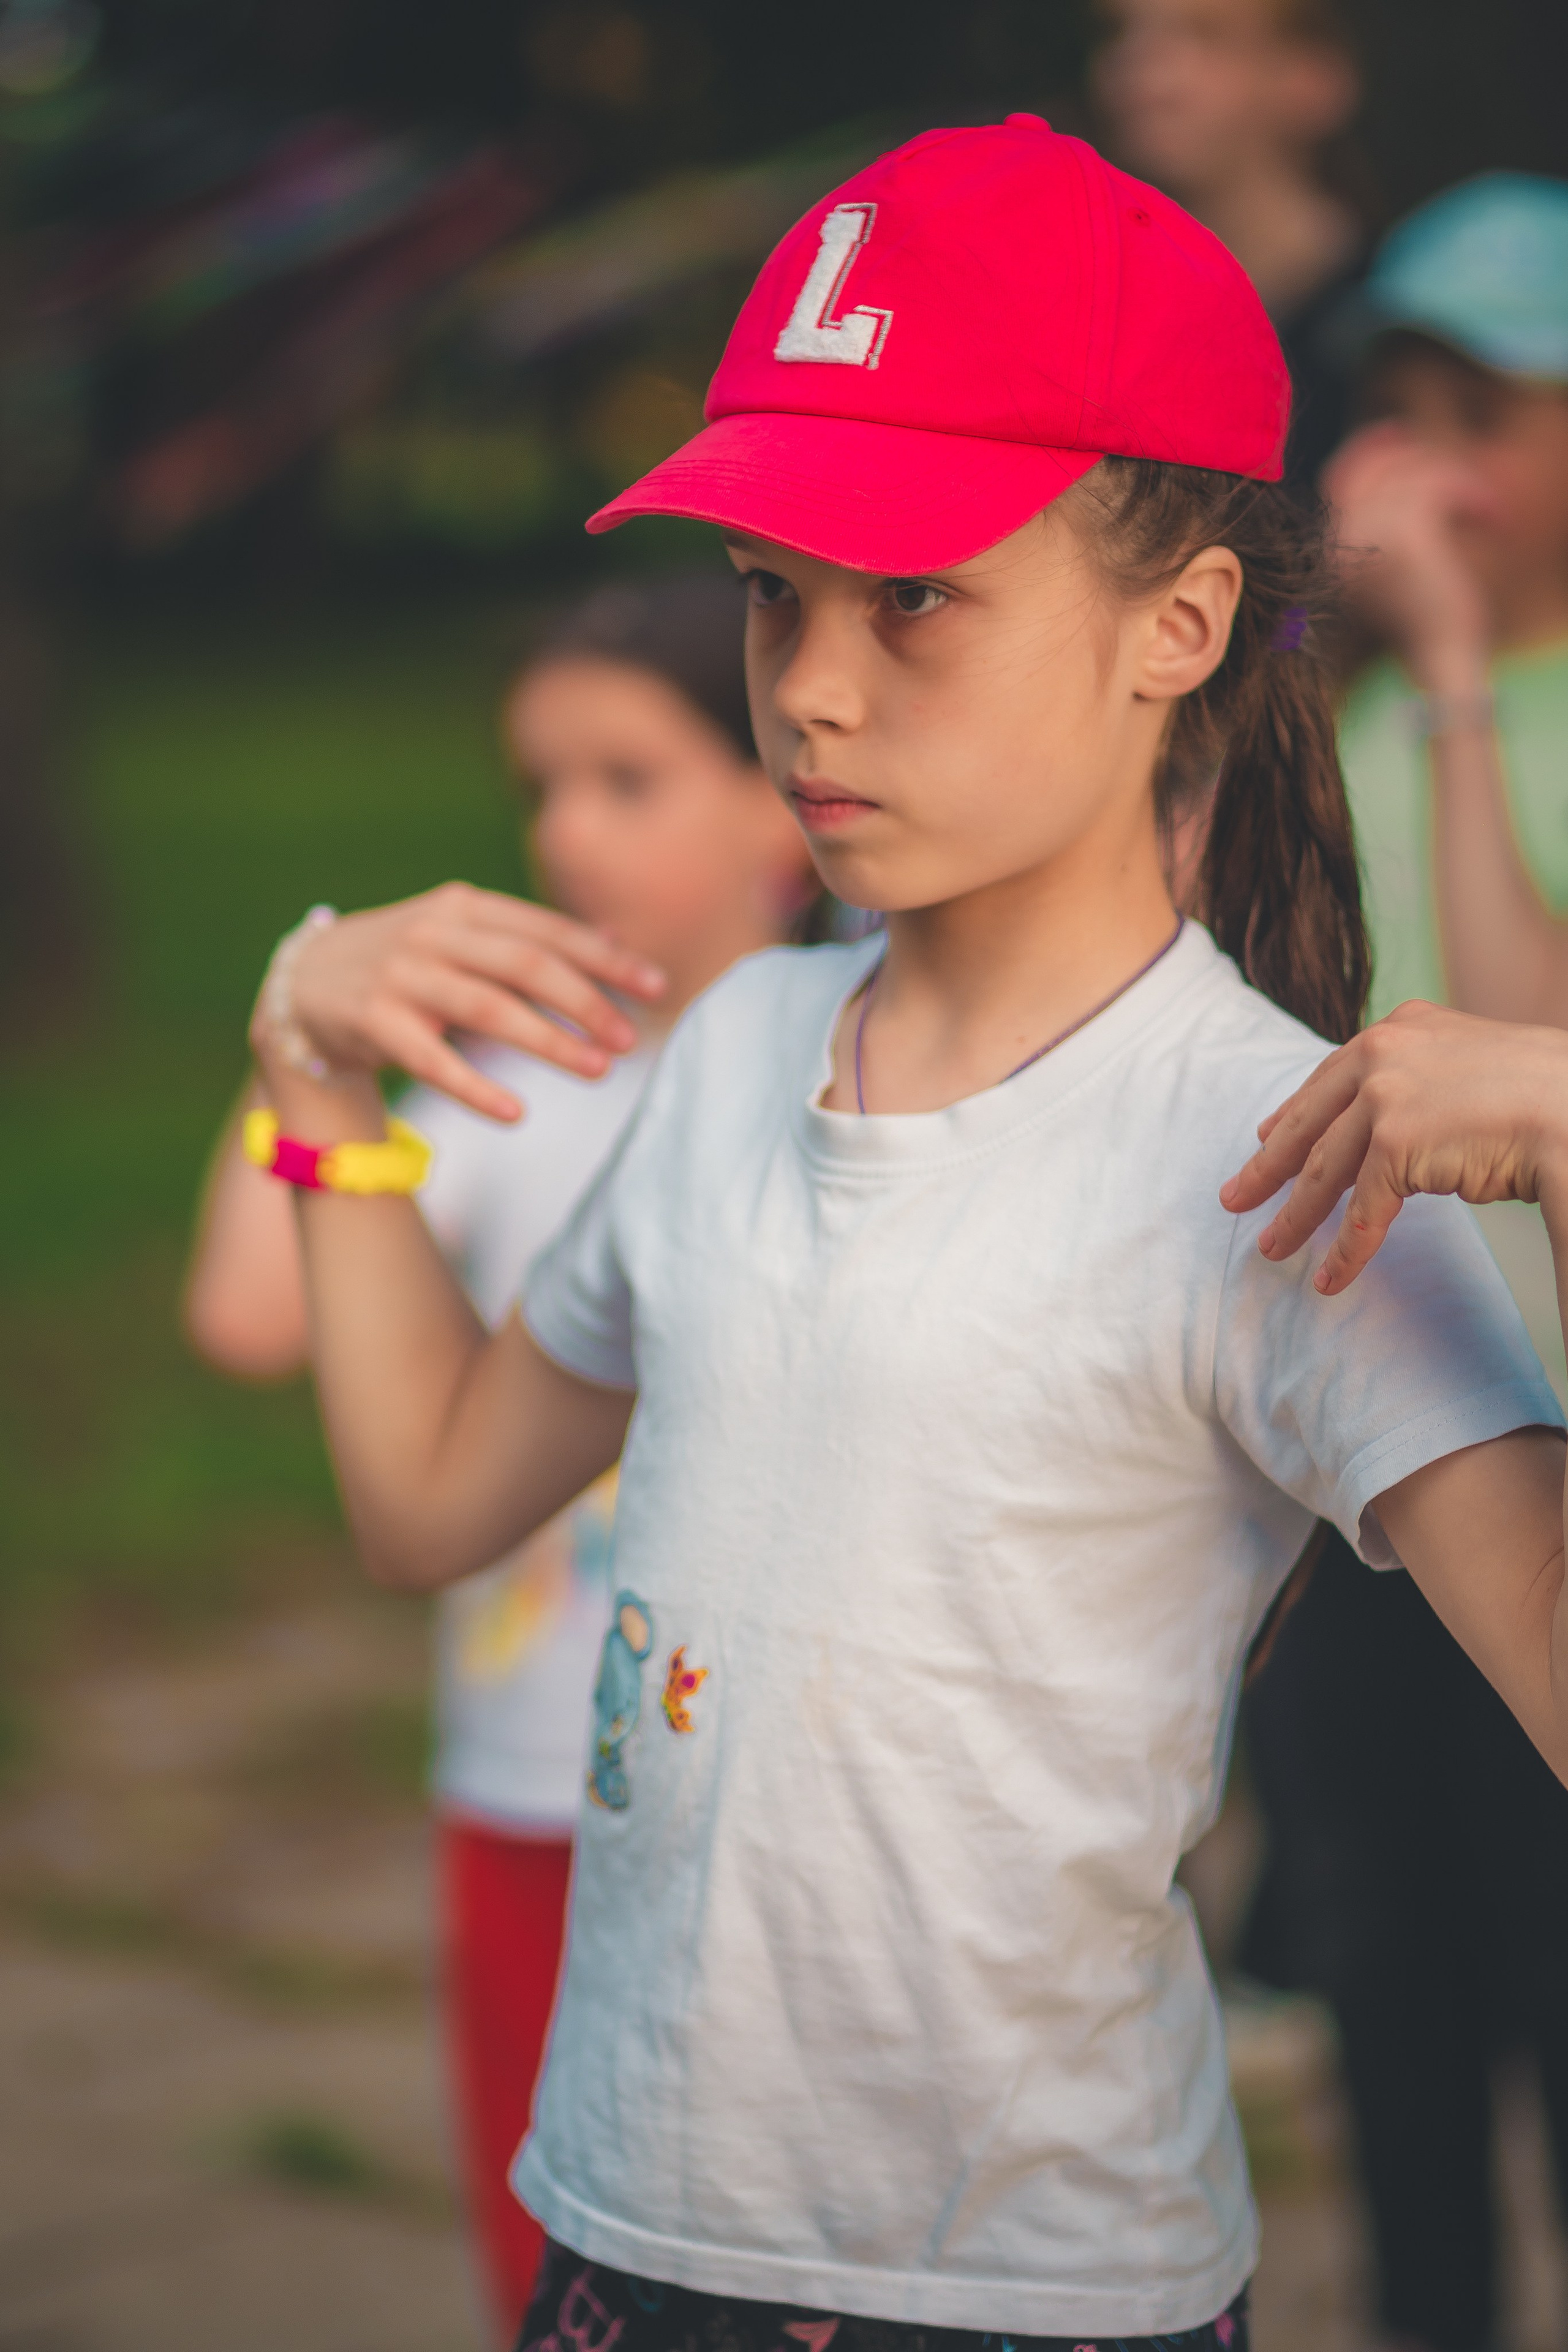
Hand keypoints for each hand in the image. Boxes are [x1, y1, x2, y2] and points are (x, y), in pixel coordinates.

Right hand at [249, 884, 665, 1122]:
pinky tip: (516, 1111)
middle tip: (631, 1041)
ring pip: (488, 1009)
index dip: (606, 959)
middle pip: (526, 965)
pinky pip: (432, 1060)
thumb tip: (617, 943)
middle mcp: (435, 934)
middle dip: (586, 1003)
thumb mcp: (463, 937)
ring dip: (547, 1041)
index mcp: (465, 908)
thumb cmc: (403, 965)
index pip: (549, 930)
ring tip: (596, 1070)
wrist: (300, 986)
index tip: (657, 988)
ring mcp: (401, 976)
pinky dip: (476, 1087)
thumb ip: (533, 940)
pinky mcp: (372, 1022)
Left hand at [1219, 1001, 1567, 1293]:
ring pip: (1325, 1171)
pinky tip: (1330, 1279)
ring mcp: (1385, 1096)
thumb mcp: (1467, 1067)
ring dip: (1295, 1217)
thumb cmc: (1541, 1094)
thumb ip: (1422, 1082)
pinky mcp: (1395, 1143)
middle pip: (1309, 1122)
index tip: (1265, 1137)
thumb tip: (1389, 1123)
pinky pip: (1361, 1210)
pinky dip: (1346, 1251)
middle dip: (1268, 1167)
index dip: (1293, 1115)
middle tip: (1235, 1197)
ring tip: (1271, 1249)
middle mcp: (1381, 1053)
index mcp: (1399, 1029)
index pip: (1330, 1078)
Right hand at [1325, 423, 1493, 689]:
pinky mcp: (1405, 533)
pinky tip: (1493, 518)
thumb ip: (1378, 522)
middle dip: (1425, 463)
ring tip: (1487, 511)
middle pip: (1379, 466)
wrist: (1440, 662)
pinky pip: (1440, 482)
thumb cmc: (1423, 623)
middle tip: (1466, 487)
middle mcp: (1338, 540)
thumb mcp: (1391, 566)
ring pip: (1416, 471)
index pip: (1340, 478)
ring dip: (1461, 482)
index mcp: (1327, 550)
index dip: (1368, 449)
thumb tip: (1388, 451)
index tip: (1397, 431)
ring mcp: (1368, 534)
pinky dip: (1474, 493)